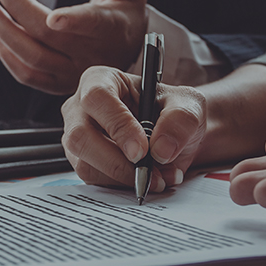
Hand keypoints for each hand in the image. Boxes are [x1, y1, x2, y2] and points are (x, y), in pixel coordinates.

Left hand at [0, 0, 147, 94]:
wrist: (124, 51)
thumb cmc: (125, 11)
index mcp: (111, 28)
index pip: (92, 24)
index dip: (73, 21)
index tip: (53, 17)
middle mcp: (92, 55)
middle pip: (49, 36)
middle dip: (19, 9)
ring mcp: (73, 73)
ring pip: (33, 58)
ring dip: (5, 33)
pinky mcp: (57, 84)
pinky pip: (27, 76)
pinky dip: (8, 56)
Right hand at [61, 66, 205, 192]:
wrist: (172, 135)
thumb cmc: (172, 110)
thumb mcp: (189, 105)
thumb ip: (180, 120)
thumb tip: (160, 150)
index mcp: (101, 80)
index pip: (97, 98)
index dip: (118, 125)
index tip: (142, 150)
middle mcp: (80, 108)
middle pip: (80, 136)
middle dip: (115, 161)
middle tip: (147, 173)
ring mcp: (77, 137)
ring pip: (84, 164)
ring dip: (123, 177)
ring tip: (157, 176)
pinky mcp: (83, 162)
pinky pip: (94, 180)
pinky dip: (123, 185)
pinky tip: (146, 178)